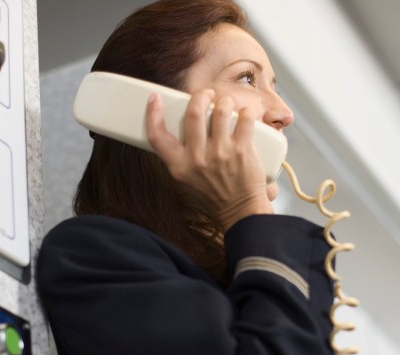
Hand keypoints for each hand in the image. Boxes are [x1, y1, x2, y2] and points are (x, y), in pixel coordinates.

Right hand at [145, 90, 273, 230]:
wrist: (241, 213)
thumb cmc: (215, 197)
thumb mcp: (186, 181)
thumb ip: (181, 157)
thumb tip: (183, 128)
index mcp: (179, 166)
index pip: (157, 136)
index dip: (152, 114)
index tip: (154, 98)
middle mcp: (197, 159)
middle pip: (193, 113)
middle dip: (200, 96)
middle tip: (207, 95)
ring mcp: (220, 153)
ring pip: (220, 110)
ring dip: (225, 102)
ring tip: (228, 105)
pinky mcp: (242, 150)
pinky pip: (244, 119)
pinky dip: (247, 112)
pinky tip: (247, 114)